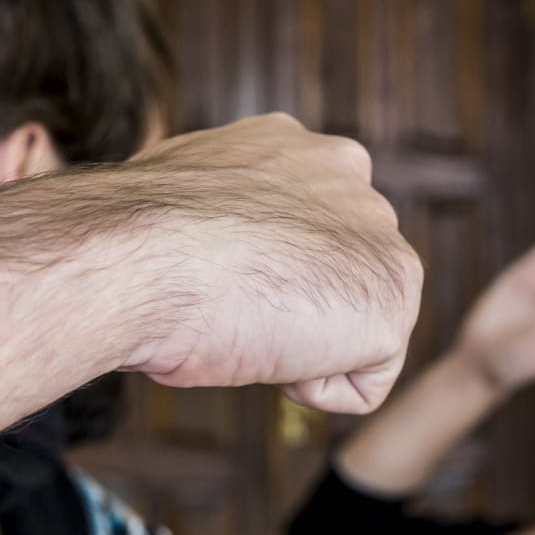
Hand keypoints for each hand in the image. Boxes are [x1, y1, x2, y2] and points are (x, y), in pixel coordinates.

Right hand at [109, 114, 422, 412]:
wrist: (147, 255)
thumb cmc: (140, 240)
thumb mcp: (177, 209)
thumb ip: (222, 217)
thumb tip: (210, 248)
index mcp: (290, 147)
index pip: (299, 227)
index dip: (255, 271)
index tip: (214, 277)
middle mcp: (347, 175)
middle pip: (335, 273)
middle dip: (292, 303)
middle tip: (230, 305)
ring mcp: (379, 233)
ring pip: (351, 325)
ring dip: (299, 344)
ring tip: (248, 320)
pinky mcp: (394, 294)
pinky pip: (362, 380)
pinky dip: (313, 386)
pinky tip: (273, 350)